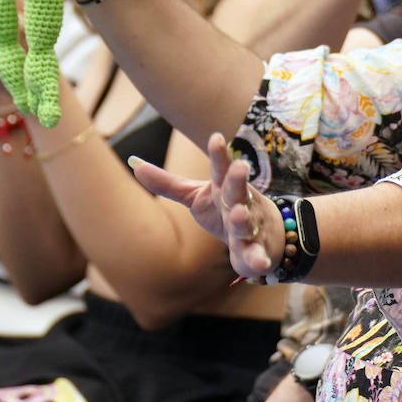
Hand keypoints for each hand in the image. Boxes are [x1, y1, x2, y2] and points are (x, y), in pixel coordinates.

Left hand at [130, 131, 287, 278]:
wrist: (267, 235)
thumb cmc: (225, 210)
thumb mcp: (196, 196)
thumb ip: (168, 183)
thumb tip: (134, 162)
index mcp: (225, 188)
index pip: (221, 169)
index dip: (220, 154)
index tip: (217, 137)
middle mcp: (241, 203)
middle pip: (238, 190)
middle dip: (238, 179)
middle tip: (240, 166)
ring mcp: (252, 226)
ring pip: (248, 223)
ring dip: (244, 219)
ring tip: (239, 214)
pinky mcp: (256, 250)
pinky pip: (257, 255)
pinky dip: (259, 259)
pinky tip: (259, 265)